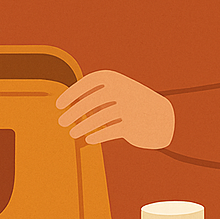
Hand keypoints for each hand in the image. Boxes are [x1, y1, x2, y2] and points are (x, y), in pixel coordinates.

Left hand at [56, 70, 174, 148]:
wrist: (161, 116)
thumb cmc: (129, 103)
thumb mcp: (113, 93)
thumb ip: (92, 95)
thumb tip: (67, 104)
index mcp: (114, 78)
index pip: (87, 83)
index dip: (71, 93)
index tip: (58, 105)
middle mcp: (121, 89)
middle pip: (91, 101)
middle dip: (73, 113)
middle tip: (61, 122)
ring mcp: (129, 106)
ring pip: (99, 118)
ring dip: (83, 126)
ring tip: (72, 133)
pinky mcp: (134, 124)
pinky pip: (110, 131)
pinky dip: (98, 136)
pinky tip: (89, 140)